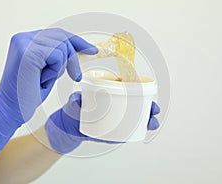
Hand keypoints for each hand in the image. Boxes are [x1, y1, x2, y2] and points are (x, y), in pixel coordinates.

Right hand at [0, 28, 97, 161]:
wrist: (10, 110)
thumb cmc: (27, 93)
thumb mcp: (47, 69)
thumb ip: (57, 56)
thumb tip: (79, 49)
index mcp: (25, 40)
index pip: (57, 34)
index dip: (77, 41)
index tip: (92, 50)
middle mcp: (23, 37)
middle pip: (63, 38)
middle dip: (73, 58)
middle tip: (75, 76)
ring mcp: (24, 43)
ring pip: (62, 47)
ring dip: (60, 68)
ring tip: (43, 79)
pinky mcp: (28, 53)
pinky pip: (57, 56)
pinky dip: (55, 71)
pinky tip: (41, 79)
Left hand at [45, 92, 159, 153]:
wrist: (67, 128)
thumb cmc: (72, 110)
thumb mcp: (73, 104)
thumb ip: (74, 101)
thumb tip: (76, 99)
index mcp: (108, 93)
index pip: (128, 89)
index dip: (141, 90)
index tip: (148, 93)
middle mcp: (114, 104)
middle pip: (136, 103)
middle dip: (148, 106)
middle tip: (153, 111)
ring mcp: (115, 118)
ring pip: (135, 117)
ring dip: (146, 120)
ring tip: (152, 123)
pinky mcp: (114, 130)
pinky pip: (128, 129)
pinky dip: (136, 131)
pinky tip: (142, 132)